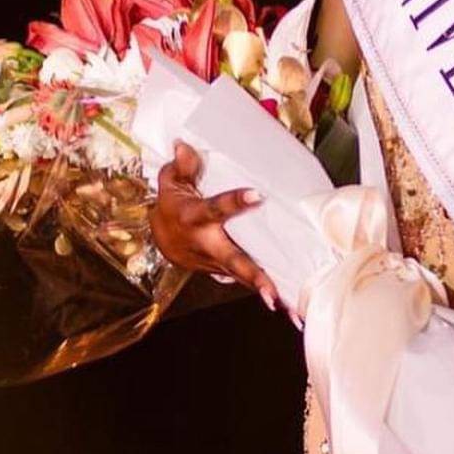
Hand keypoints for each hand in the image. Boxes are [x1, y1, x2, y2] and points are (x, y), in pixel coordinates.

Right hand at [151, 140, 278, 309]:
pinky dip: (267, 294)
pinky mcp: (224, 270)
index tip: (258, 195)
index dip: (235, 202)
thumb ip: (184, 166)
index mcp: (194, 217)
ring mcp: (216, 262)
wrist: (160, 236)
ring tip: (292, 308)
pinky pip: (247, 281)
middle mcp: (207, 244)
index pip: (216, 209)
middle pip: (233, 260)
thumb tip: (185, 144)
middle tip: (272, 289)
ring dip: (266, 291)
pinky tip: (292, 308)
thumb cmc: (172, 204)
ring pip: (243, 277)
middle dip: (253, 275)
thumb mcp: (171, 182)